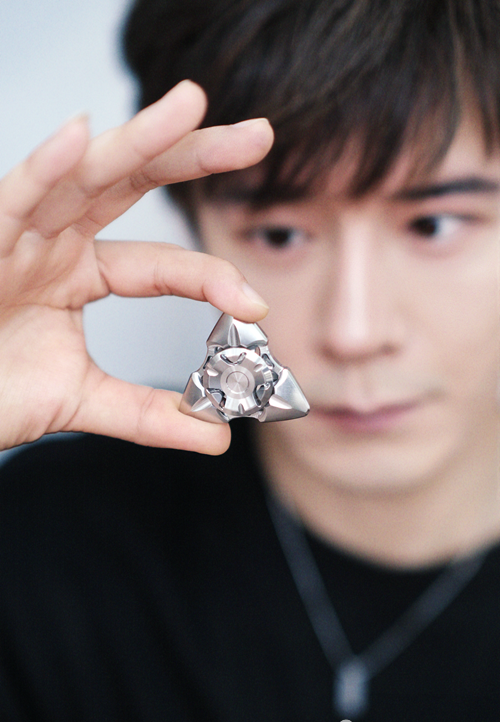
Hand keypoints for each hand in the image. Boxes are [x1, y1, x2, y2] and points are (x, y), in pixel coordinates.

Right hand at [0, 81, 272, 453]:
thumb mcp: (80, 401)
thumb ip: (146, 415)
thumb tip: (217, 436)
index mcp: (80, 273)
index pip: (161, 265)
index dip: (210, 279)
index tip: (256, 306)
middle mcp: (55, 242)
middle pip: (134, 185)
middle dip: (195, 155)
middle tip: (261, 135)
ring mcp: (19, 236)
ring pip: (83, 175)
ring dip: (137, 137)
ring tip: (191, 103)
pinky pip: (13, 200)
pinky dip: (43, 168)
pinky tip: (80, 136)